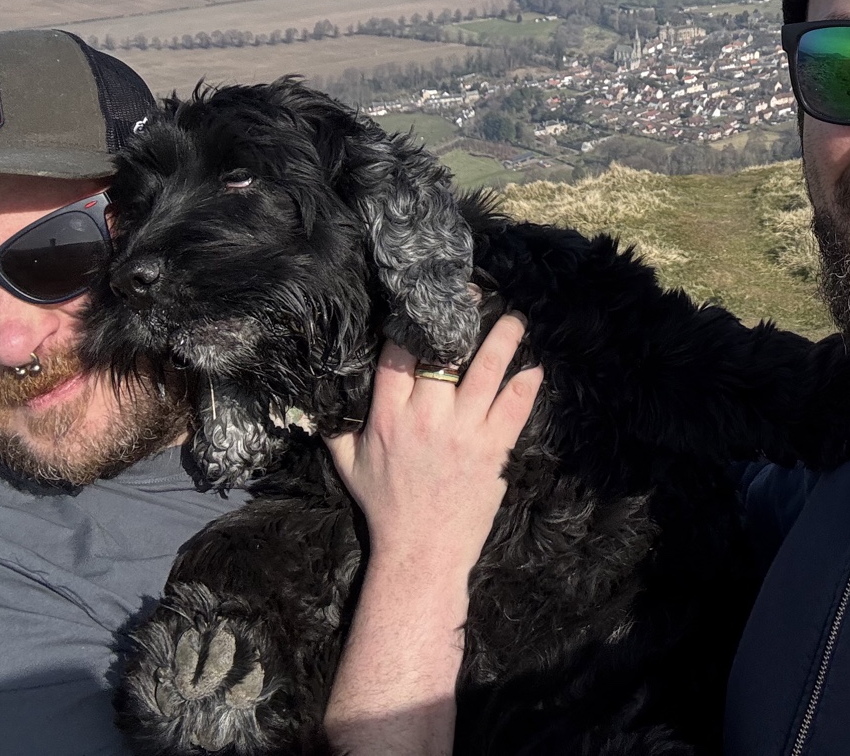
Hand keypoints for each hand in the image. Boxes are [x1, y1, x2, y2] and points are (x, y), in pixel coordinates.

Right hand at [326, 312, 541, 587]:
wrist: (421, 554)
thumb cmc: (385, 508)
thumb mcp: (348, 466)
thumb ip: (334, 427)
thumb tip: (315, 397)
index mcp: (388, 417)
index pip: (398, 355)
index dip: (412, 325)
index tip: (425, 304)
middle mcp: (426, 418)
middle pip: (446, 354)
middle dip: (459, 319)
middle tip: (471, 295)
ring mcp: (463, 432)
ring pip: (487, 372)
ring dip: (504, 340)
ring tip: (514, 318)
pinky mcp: (493, 450)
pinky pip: (514, 408)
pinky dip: (526, 385)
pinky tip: (534, 367)